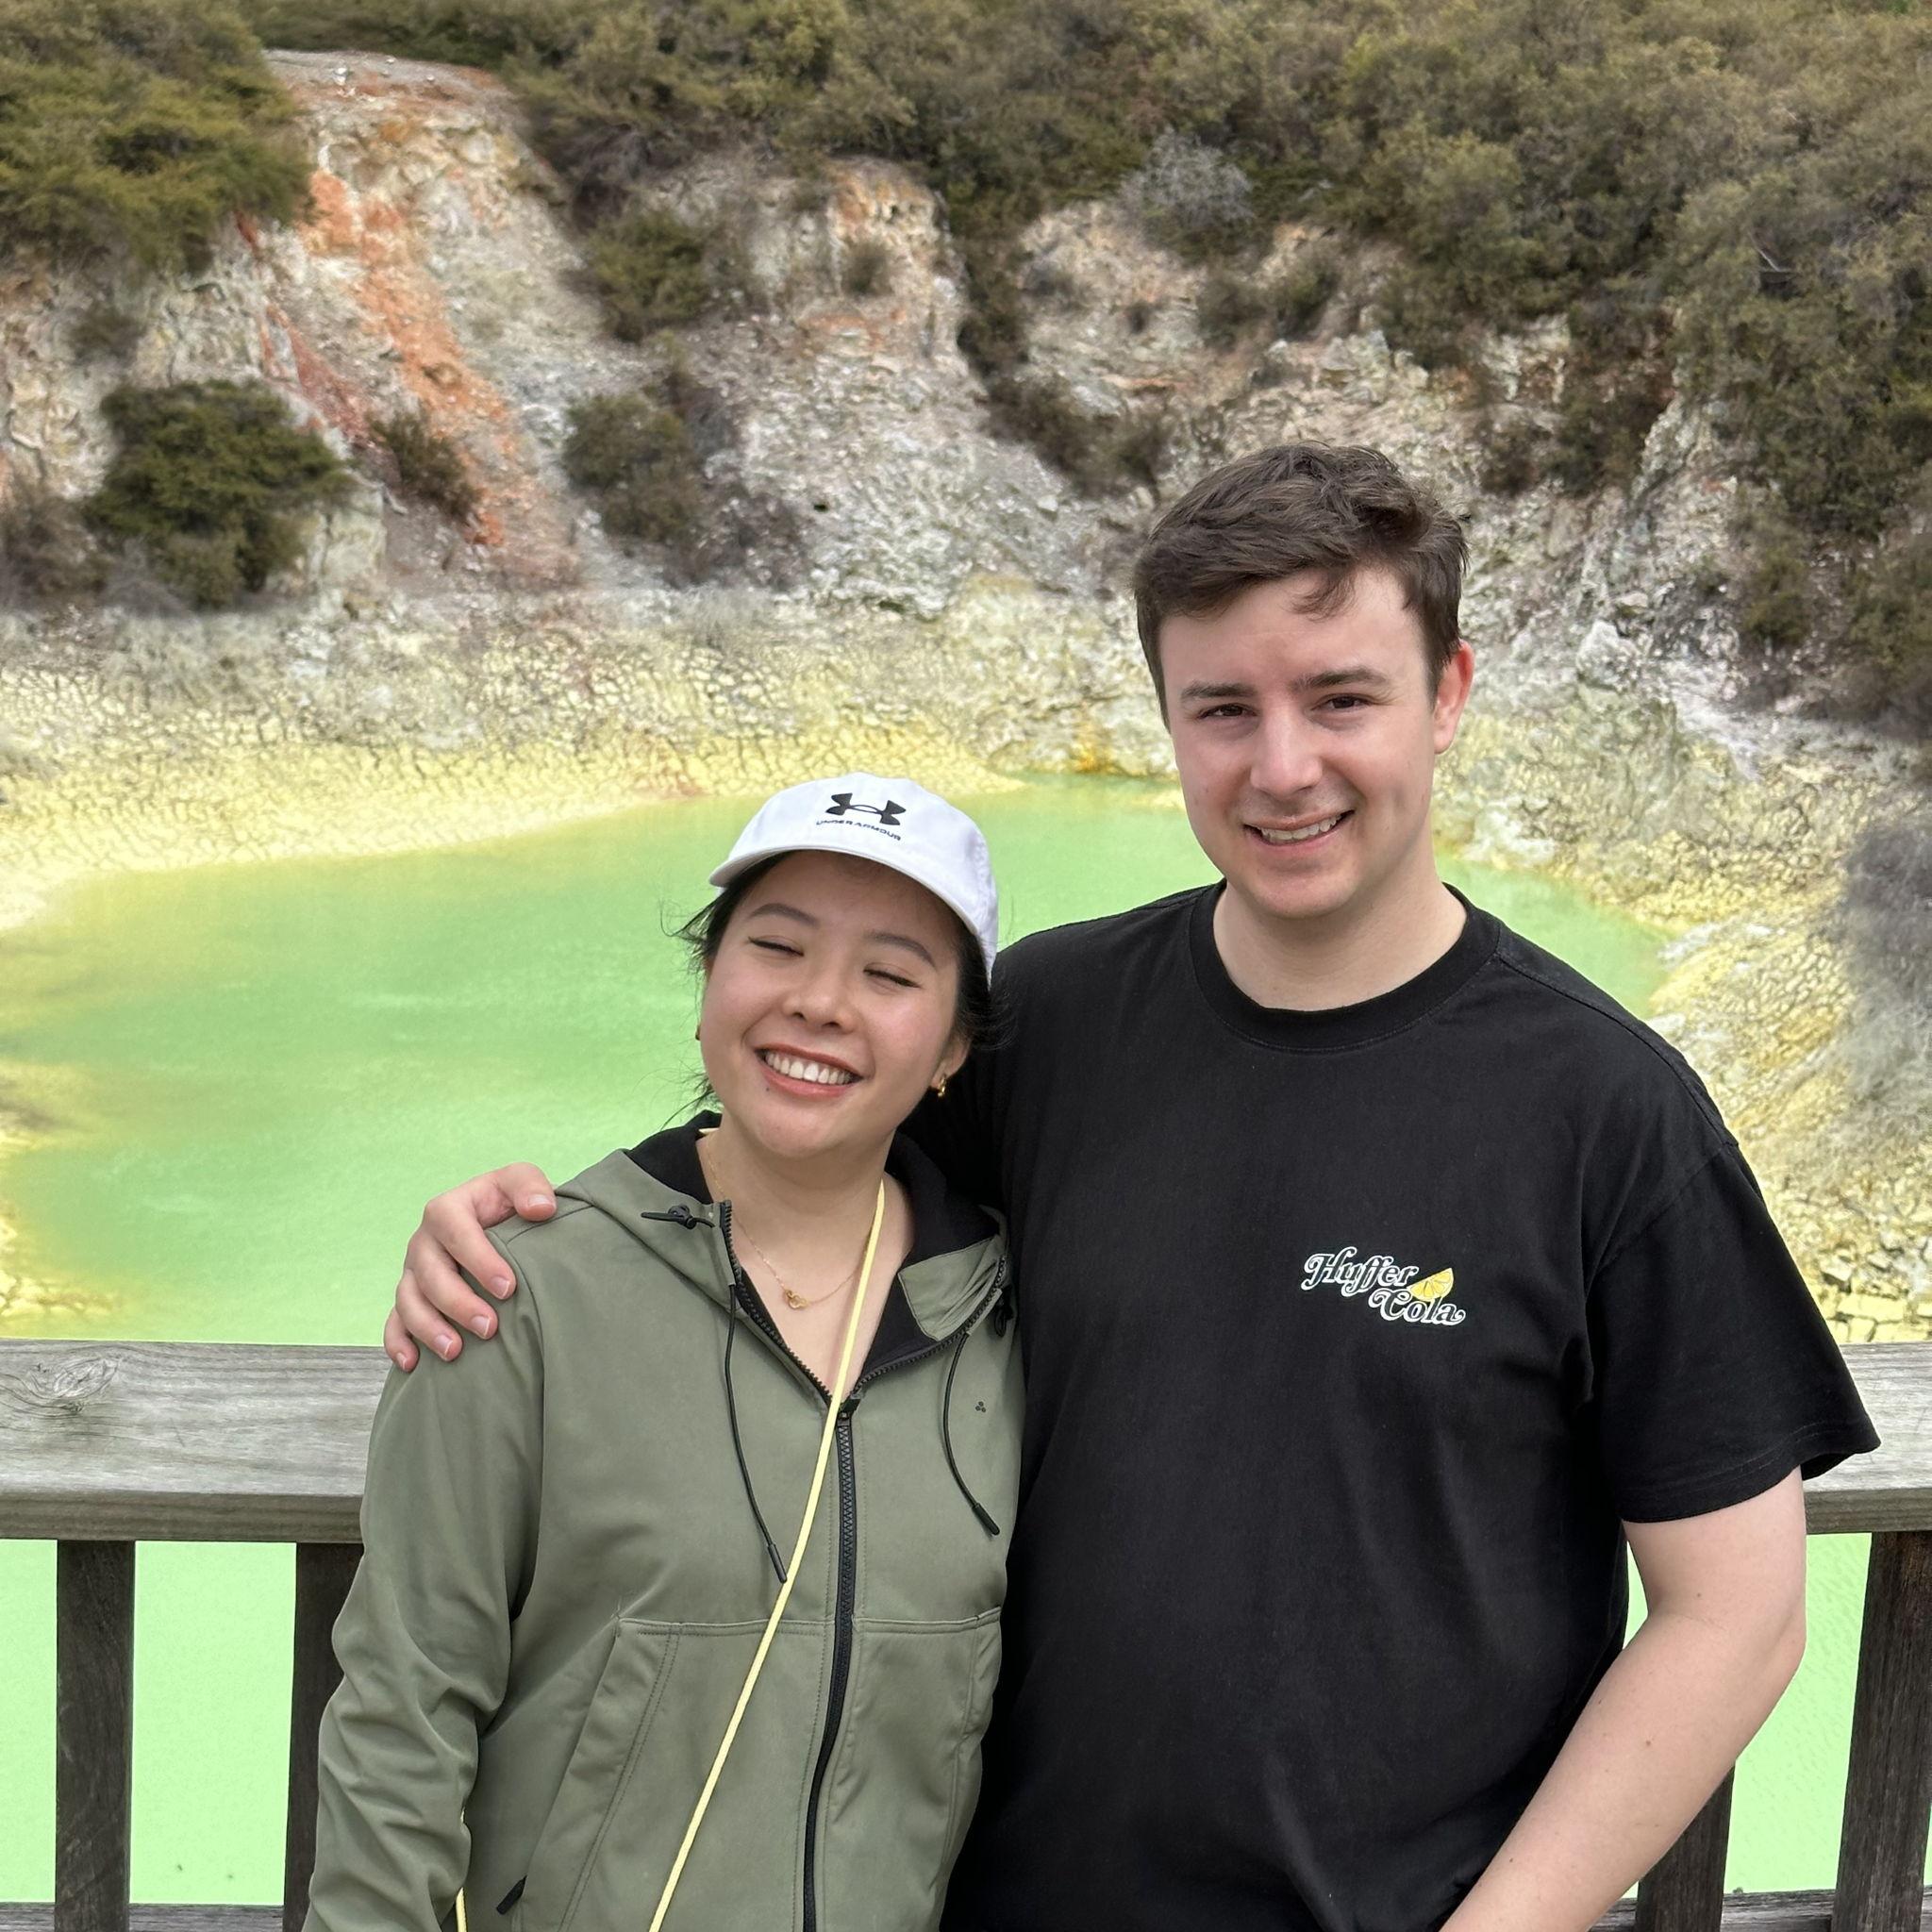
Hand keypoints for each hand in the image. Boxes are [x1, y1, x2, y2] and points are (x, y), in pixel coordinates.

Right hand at [384, 1165, 557, 1368]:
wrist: (497, 1224)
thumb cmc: (508, 1204)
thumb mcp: (520, 1183)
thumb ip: (530, 1186)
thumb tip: (541, 1209)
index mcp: (447, 1209)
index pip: (456, 1231)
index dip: (479, 1260)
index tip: (508, 1288)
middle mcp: (424, 1241)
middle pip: (430, 1273)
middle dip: (457, 1303)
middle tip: (489, 1327)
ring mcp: (413, 1272)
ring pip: (408, 1301)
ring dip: (428, 1328)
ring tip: (454, 1352)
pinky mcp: (409, 1298)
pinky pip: (394, 1322)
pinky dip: (398, 1343)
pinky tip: (412, 1364)